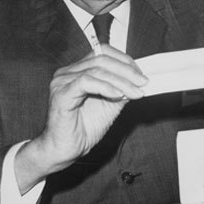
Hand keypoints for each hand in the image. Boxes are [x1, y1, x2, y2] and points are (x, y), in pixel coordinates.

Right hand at [16, 46, 147, 190]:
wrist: (65, 151)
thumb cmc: (83, 129)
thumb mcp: (109, 105)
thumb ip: (121, 90)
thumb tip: (139, 80)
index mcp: (77, 71)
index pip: (102, 52)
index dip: (124, 60)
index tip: (141, 75)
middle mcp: (67, 72)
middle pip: (101, 59)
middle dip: (126, 70)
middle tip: (143, 82)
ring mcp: (62, 82)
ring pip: (96, 70)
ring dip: (120, 81)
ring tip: (134, 92)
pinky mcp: (61, 94)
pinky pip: (85, 82)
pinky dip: (105, 87)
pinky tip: (117, 95)